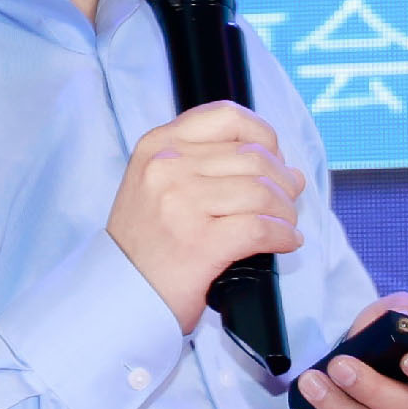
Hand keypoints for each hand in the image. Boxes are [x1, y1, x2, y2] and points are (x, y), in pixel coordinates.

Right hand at [105, 102, 302, 330]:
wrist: (119, 291)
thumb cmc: (146, 241)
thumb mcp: (158, 183)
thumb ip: (212, 165)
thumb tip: (288, 168)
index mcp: (158, 145)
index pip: (227, 116)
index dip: (264, 136)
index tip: (274, 158)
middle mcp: (167, 167)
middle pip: (254, 158)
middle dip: (282, 181)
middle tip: (286, 201)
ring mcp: (182, 204)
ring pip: (262, 193)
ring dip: (285, 211)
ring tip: (284, 223)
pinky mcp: (200, 243)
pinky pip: (261, 229)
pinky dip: (283, 235)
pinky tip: (285, 241)